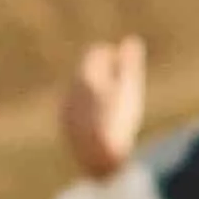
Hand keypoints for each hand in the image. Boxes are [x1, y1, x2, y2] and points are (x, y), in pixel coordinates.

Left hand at [60, 36, 147, 177]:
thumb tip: (131, 41)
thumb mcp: (130, 88)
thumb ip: (129, 63)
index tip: (123, 59)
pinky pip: (76, 109)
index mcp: (85, 76)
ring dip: (94, 91)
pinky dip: (88, 108)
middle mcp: (71, 90)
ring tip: (113, 99)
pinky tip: (101, 118)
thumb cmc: (118, 120)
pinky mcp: (67, 126)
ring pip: (79, 91)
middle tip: (120, 76)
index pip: (96, 53)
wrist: (101, 157)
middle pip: (86, 72)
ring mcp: (67, 109)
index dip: (111, 54)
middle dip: (102, 71)